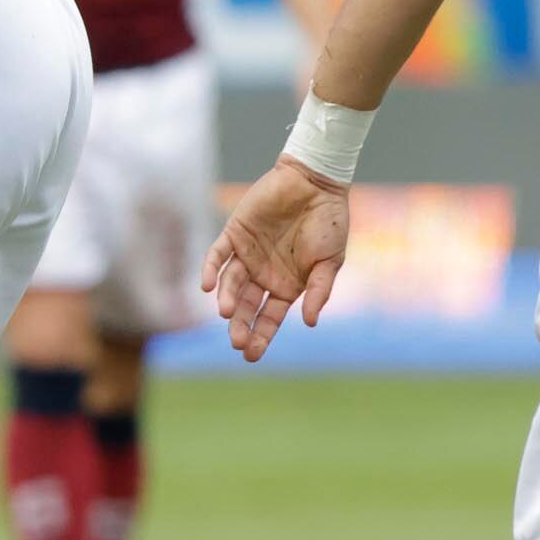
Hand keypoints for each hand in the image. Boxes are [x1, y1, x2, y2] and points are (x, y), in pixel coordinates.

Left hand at [203, 159, 352, 362]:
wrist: (317, 183)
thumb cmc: (329, 223)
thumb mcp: (330, 262)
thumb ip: (319, 291)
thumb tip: (310, 323)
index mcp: (287, 285)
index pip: (269, 317)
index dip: (261, 336)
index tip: (251, 356)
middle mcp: (264, 274)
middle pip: (247, 305)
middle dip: (241, 325)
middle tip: (237, 342)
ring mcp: (248, 254)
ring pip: (231, 283)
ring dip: (228, 299)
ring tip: (227, 313)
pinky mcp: (235, 232)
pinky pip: (218, 254)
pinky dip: (211, 269)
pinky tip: (208, 286)